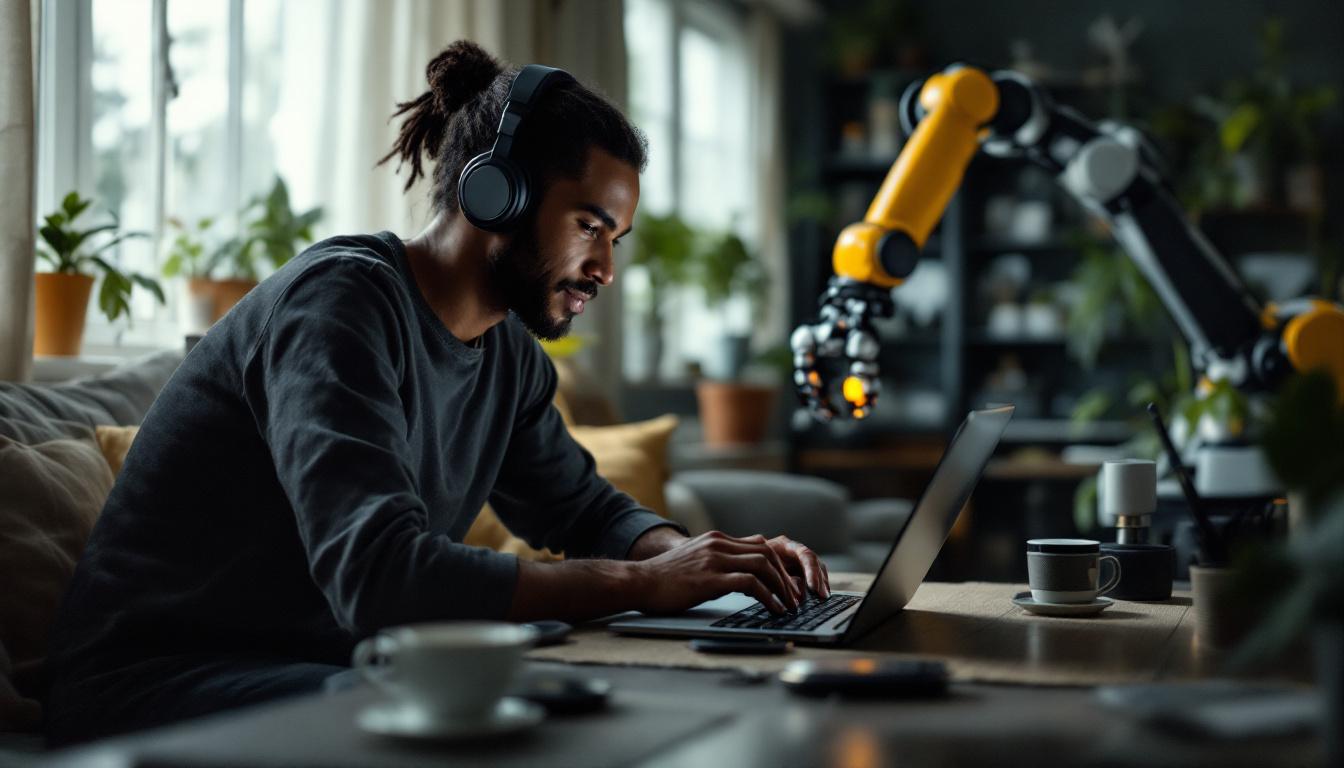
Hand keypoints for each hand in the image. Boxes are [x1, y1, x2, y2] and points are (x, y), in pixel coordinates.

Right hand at [630, 531, 829, 615]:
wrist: (638, 582)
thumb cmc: (664, 579)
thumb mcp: (695, 561)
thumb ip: (716, 562)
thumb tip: (739, 578)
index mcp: (716, 540)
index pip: (759, 545)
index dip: (778, 565)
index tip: (787, 584)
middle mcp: (718, 544)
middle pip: (766, 553)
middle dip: (785, 577)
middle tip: (795, 598)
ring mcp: (714, 560)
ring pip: (763, 566)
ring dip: (781, 587)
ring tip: (789, 606)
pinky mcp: (710, 579)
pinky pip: (750, 584)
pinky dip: (768, 597)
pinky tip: (773, 609)